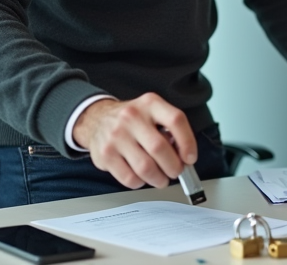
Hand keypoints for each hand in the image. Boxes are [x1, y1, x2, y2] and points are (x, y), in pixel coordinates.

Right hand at [72, 93, 196, 188]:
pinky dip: (140, 183)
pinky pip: (129, 178)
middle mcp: (132, 117)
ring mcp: (116, 136)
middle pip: (160, 148)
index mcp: (150, 104)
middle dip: (173, 167)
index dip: (188, 142)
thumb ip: (169, 129)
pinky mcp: (105, 154)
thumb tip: (184, 156)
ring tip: (161, 178)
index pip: (176, 120)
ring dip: (159, 179)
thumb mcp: (151, 112)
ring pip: (145, 167)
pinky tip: (142, 177)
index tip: (190, 158)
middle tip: (175, 171)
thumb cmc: (131, 119)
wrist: (96, 118)